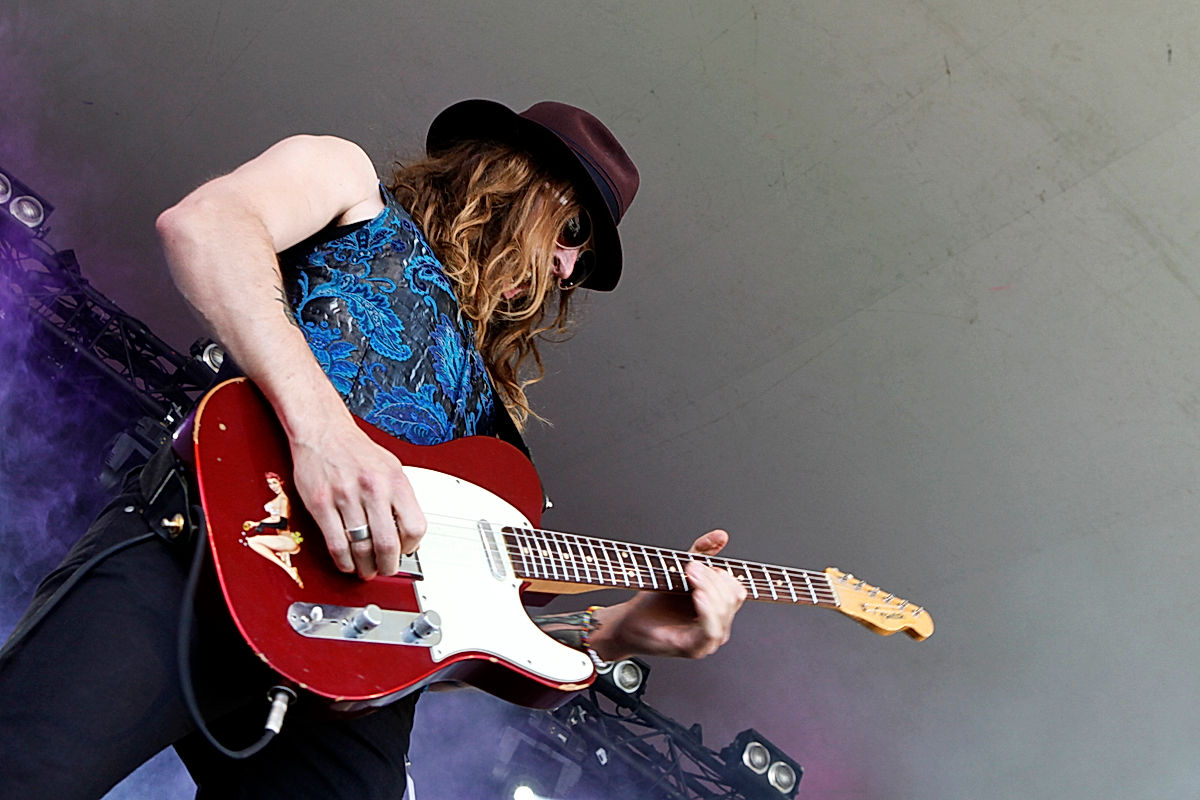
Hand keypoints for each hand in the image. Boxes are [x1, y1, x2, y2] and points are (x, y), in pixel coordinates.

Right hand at [288, 417, 424, 579]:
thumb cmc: (357, 451)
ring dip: (365, 567)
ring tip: (366, 570)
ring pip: (361, 548)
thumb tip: (408, 533)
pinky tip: (347, 563)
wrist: (323, 431)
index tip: (405, 551)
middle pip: (388, 543)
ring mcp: (346, 497)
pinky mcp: (322, 504)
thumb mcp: (391, 468)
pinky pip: (336, 544)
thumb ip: (400, 499)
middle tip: (385, 570)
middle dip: (388, 565)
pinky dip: (343, 561)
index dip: (411, 546)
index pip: (415, 527)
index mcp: (395, 480)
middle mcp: (373, 488)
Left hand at [590, 529, 746, 660]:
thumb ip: (701, 552)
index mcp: (719, 610)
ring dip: (708, 589)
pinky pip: (711, 630)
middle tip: (691, 568)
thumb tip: (721, 535)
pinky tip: (697, 595)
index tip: (698, 562)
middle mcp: (719, 626)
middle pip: (732, 598)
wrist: (630, 622)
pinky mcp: (696, 649)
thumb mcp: (679, 571)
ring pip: (723, 612)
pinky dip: (706, 610)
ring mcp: (709, 641)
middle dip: (712, 578)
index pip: (736, 591)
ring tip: (690, 576)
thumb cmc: (654, 602)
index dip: (722, 574)